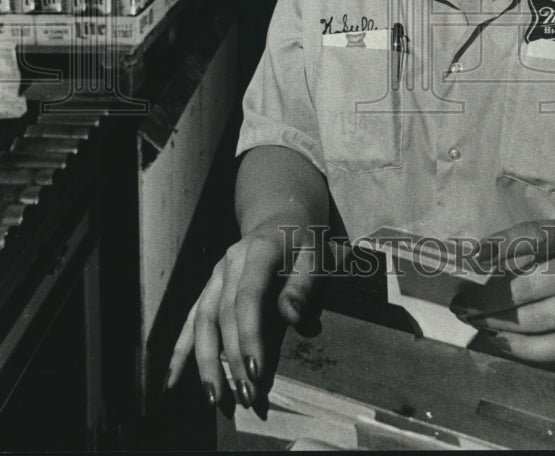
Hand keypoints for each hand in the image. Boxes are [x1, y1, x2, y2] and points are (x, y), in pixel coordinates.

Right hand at [166, 225, 322, 413]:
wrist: (281, 221)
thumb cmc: (303, 246)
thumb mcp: (316, 258)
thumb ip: (304, 288)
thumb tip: (294, 319)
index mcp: (259, 251)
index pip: (249, 297)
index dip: (250, 335)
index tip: (256, 373)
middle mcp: (229, 263)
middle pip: (225, 315)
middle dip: (233, 360)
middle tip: (247, 398)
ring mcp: (215, 277)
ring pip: (203, 321)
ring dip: (206, 363)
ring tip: (214, 400)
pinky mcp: (208, 290)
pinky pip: (191, 321)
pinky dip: (181, 351)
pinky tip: (172, 381)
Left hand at [451, 219, 554, 361]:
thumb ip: (523, 244)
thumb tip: (478, 262)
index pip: (535, 237)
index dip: (503, 245)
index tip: (474, 256)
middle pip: (528, 287)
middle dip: (488, 299)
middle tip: (461, 304)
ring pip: (539, 319)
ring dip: (499, 323)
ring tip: (474, 321)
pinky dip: (524, 347)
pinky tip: (500, 341)